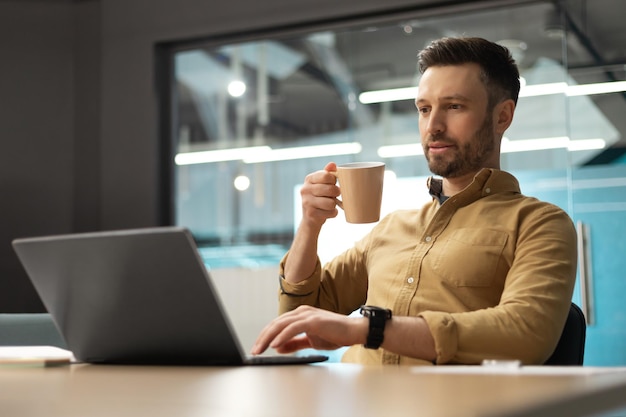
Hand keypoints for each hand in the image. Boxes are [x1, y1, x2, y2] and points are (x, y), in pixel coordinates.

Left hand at [251, 305, 366, 354]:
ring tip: (261, 349)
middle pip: (275, 324)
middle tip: (254, 351)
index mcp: (299, 315)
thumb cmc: (335, 334)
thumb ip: (294, 343)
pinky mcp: (314, 320)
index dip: (265, 336)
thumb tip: (278, 347)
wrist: (354, 331)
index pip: (277, 325)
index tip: (258, 348)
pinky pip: (294, 328)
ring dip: (269, 338)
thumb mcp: (310, 340)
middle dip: (262, 338)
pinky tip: (275, 344)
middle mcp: (301, 312)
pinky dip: (283, 336)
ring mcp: (307, 315)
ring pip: (281, 324)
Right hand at [300, 162, 340, 227]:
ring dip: (334, 204)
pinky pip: (331, 212)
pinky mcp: (311, 214)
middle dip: (336, 193)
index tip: (333, 183)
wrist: (310, 217)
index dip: (334, 180)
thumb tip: (332, 164)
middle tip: (335, 195)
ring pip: (331, 203)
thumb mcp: (322, 183)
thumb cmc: (319, 196)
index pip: (327, 176)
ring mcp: (306, 202)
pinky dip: (333, 213)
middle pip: (331, 189)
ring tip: (330, 204)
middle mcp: (305, 189)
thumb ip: (328, 173)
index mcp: (309, 179)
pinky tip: (327, 212)